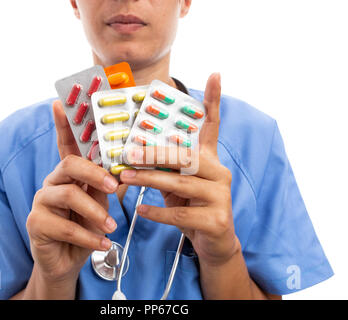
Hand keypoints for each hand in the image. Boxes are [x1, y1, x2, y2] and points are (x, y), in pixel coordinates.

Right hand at [26, 100, 118, 283]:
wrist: (68, 260)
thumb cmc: (86, 226)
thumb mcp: (101, 203)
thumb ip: (108, 185)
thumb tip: (128, 170)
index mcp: (68, 174)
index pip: (66, 145)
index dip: (63, 125)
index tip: (60, 103)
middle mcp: (52, 182)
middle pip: (69, 164)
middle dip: (94, 173)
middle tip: (114, 187)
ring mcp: (41, 202)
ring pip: (68, 195)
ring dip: (95, 212)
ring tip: (111, 226)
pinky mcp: (36, 224)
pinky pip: (65, 227)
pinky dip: (89, 237)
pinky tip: (102, 244)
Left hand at [120, 73, 239, 266]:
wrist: (213, 242)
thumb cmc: (190, 207)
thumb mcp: (176, 184)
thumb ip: (163, 167)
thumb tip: (132, 152)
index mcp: (210, 160)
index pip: (213, 126)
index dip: (214, 101)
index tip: (215, 74)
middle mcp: (219, 172)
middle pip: (186, 156)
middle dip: (155, 153)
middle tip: (128, 152)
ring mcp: (221, 196)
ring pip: (182, 183)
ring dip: (150, 180)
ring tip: (126, 178)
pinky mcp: (217, 220)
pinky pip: (181, 213)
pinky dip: (158, 211)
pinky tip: (141, 209)